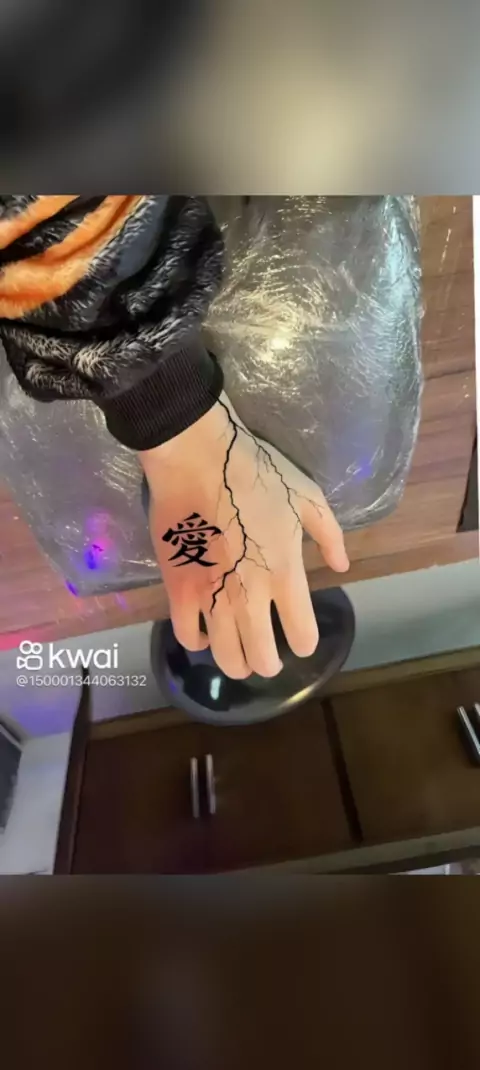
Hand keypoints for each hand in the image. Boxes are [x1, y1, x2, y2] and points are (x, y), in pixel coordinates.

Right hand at [140, 394, 348, 679]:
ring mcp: (211, 596)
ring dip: (237, 662)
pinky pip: (188, 635)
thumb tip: (341, 566)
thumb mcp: (308, 497)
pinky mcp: (179, 589)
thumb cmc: (257, 473)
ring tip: (239, 656)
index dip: (304, 642)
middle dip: (269, 663)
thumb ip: (329, 535)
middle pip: (262, 658)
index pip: (302, 634)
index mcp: (285, 574)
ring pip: (226, 657)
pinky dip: (199, 642)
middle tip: (268, 655)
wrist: (197, 458)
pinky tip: (206, 635)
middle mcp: (250, 596)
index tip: (300, 638)